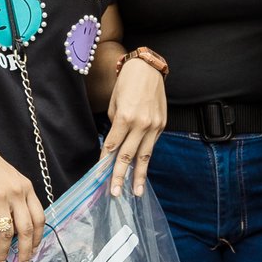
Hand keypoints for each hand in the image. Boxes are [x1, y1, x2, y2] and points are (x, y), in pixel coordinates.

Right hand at [0, 137, 44, 261]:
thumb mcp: (11, 177)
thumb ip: (19, 196)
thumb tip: (22, 223)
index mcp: (26, 188)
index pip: (39, 218)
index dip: (38, 238)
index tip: (34, 251)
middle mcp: (16, 193)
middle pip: (26, 229)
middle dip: (26, 251)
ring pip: (6, 233)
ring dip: (3, 252)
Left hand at [100, 58, 165, 194]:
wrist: (149, 68)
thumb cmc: (126, 83)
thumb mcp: (114, 102)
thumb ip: (115, 124)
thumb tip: (116, 142)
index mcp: (124, 117)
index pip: (112, 146)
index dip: (105, 163)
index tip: (99, 177)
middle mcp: (141, 124)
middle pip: (128, 156)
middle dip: (120, 176)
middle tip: (115, 193)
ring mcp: (154, 126)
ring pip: (144, 156)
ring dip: (138, 175)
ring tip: (135, 192)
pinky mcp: (162, 125)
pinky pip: (151, 146)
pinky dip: (146, 159)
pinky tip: (142, 171)